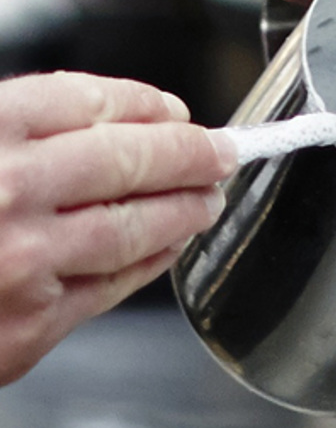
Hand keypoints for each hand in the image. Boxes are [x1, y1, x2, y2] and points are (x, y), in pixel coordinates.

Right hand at [0, 72, 238, 384]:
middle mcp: (6, 191)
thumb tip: (92, 117)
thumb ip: (9, 126)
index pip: (88, 102)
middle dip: (191, 152)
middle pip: (131, 159)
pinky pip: (115, 283)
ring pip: (137, 224)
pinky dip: (153, 258)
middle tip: (222, 150)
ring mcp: (25, 262)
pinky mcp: (33, 324)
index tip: (174, 109)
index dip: (145, 104)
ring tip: (210, 195)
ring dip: (186, 207)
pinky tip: (169, 244)